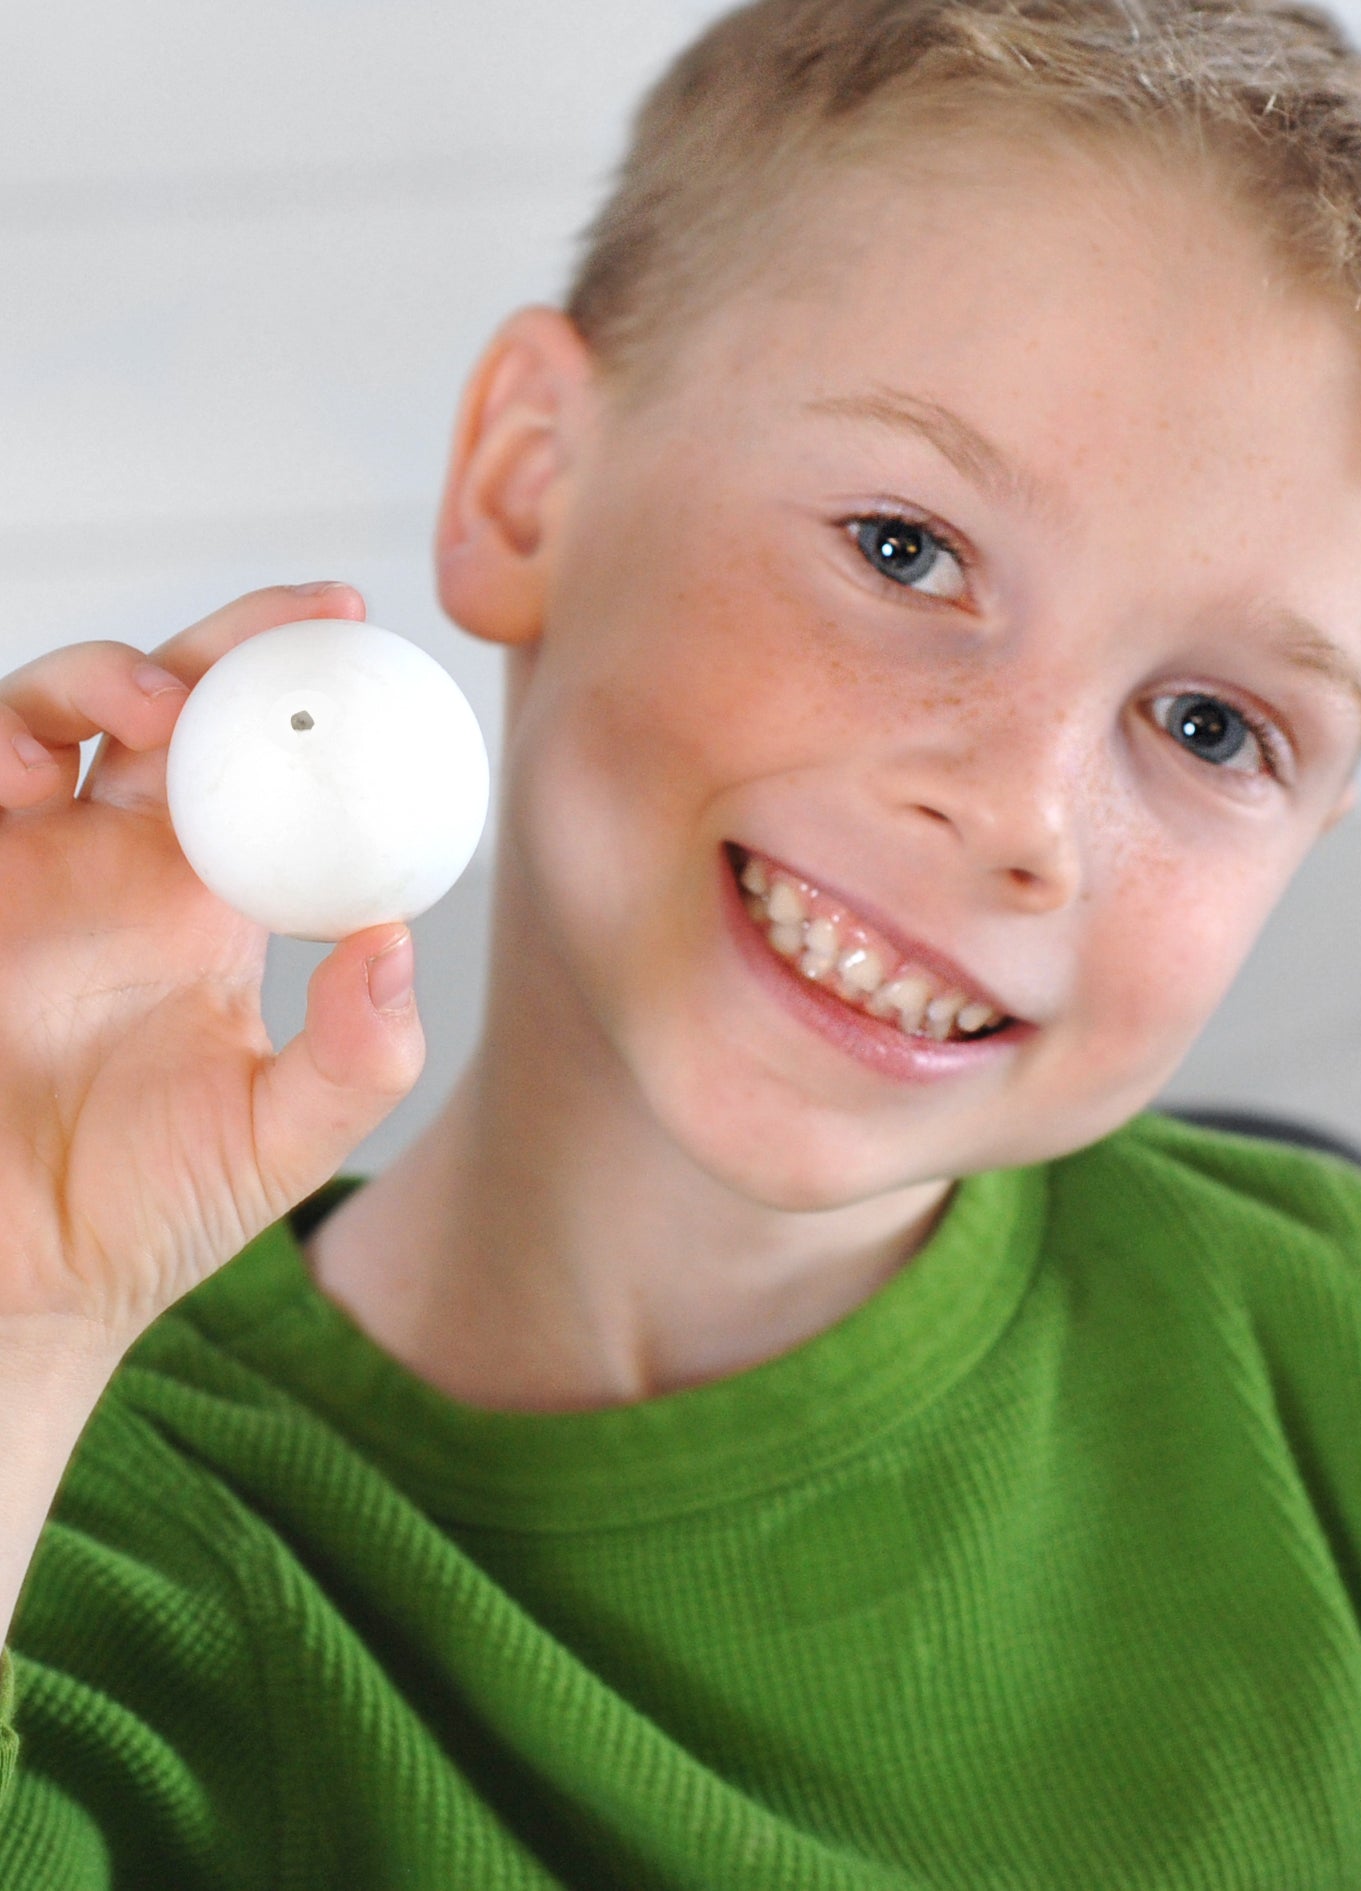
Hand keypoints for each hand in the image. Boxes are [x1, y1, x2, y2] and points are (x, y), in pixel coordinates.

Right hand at [0, 583, 425, 1351]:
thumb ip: (355, 1055)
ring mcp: (21, 869)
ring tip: (160, 707)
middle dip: (228, 646)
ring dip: (104, 679)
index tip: (375, 650)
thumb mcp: (278, 1139)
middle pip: (172, 710)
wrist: (11, 1284)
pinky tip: (38, 764)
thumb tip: (399, 941)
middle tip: (301, 623)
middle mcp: (116, 866)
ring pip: (49, 716)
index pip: (270, 773)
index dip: (315, 706)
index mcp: (209, 905)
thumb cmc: (144, 1214)